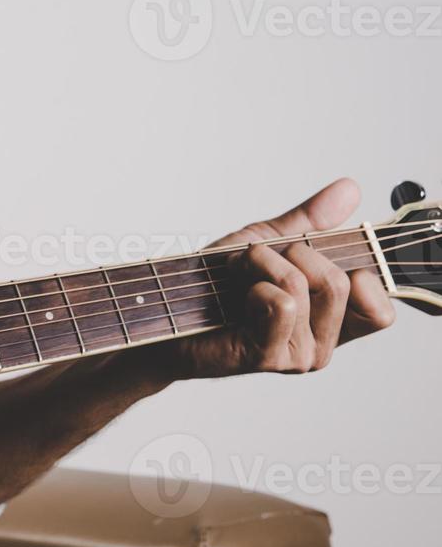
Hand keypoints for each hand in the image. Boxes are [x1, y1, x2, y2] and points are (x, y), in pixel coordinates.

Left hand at [157, 178, 395, 380]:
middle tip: (254, 260)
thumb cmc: (214, 283)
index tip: (314, 253)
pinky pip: (282, 302)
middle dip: (289, 254)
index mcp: (332, 322)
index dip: (361, 272)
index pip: (382, 306)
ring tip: (237, 273)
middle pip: (339, 282)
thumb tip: (350, 188)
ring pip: (306, 286)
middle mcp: (323, 345)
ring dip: (262, 264)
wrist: (164, 311)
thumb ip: (312, 220)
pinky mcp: (268, 357)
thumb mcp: (269, 241)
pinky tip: (233, 295)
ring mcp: (298, 356)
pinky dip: (252, 282)